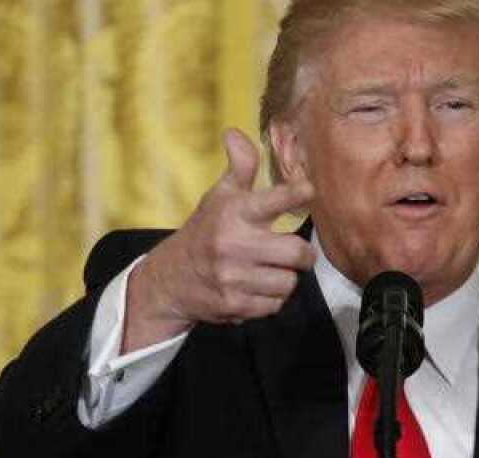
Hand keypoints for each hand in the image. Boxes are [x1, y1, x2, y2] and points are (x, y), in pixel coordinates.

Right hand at [122, 128, 315, 351]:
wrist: (170, 279)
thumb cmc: (205, 232)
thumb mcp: (219, 197)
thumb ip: (239, 168)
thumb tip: (235, 133)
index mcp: (234, 213)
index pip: (275, 199)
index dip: (297, 193)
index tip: (308, 190)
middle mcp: (233, 244)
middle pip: (297, 253)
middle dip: (302, 255)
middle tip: (296, 252)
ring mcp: (232, 277)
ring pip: (288, 282)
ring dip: (285, 278)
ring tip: (271, 270)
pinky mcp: (234, 305)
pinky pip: (275, 305)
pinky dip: (271, 299)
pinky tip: (257, 288)